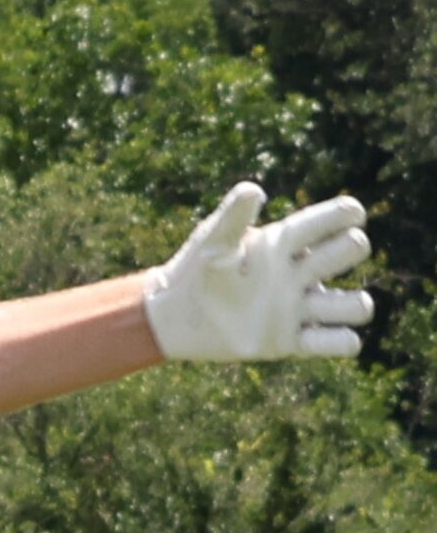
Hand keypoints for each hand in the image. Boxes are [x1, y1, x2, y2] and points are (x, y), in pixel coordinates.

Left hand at [142, 182, 373, 360]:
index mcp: (281, 242)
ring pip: (356, 305)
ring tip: (312, 305)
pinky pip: (340, 342)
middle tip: (323, 258)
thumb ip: (233, 217)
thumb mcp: (213, 241)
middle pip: (349, 251)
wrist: (176, 315)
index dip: (343, 214)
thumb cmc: (195, 269)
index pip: (325, 221)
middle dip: (350, 248)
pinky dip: (339, 340)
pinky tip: (310, 333)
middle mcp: (297, 273)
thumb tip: (254, 189)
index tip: (352, 212)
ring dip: (351, 304)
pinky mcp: (293, 341)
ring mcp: (298, 307)